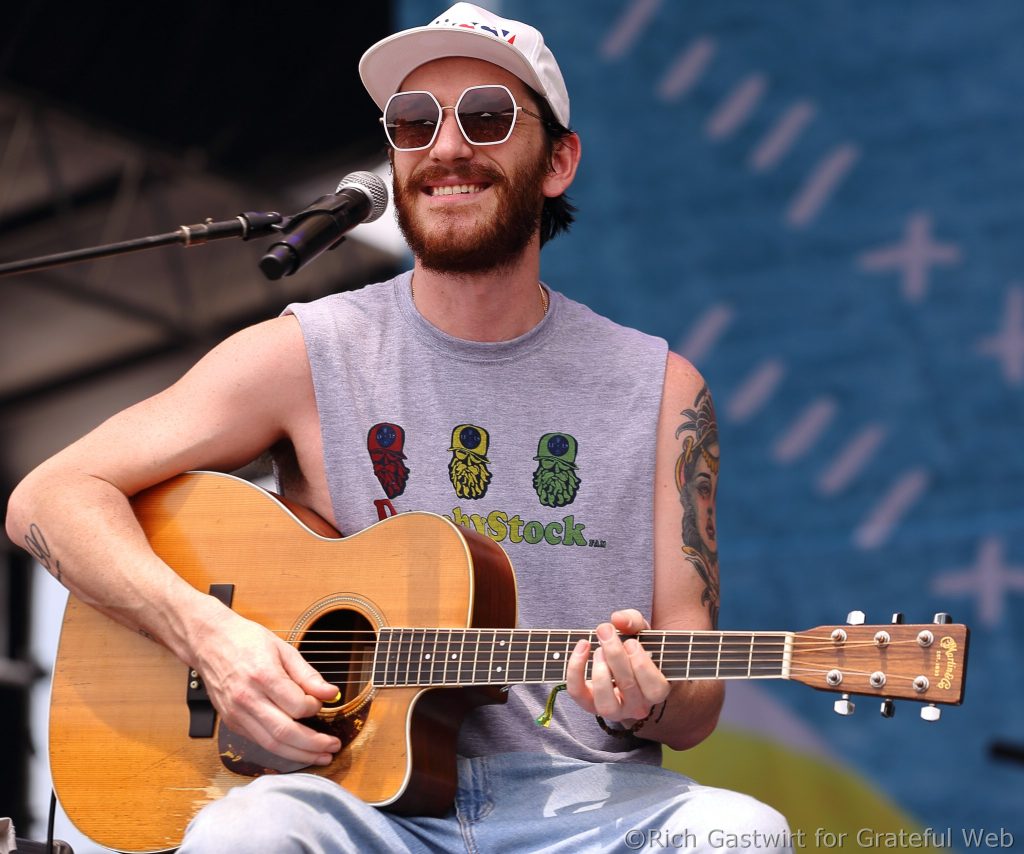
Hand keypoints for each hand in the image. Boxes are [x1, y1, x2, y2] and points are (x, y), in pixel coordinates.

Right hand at [191, 609, 341, 765]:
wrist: (208, 642)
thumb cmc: (246, 640)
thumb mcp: (283, 649)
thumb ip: (307, 675)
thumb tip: (331, 693)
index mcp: (263, 676)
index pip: (296, 705)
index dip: (314, 708)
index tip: (322, 703)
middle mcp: (247, 699)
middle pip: (284, 732)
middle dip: (313, 745)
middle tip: (333, 747)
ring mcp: (236, 713)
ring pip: (271, 744)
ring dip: (299, 755)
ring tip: (321, 756)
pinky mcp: (231, 722)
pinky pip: (259, 741)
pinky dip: (281, 749)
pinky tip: (297, 749)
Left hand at [565, 609, 669, 725]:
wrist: (619, 661)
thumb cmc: (634, 646)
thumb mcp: (640, 630)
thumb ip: (633, 621)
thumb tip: (618, 619)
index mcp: (656, 690)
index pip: (655, 689)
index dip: (642, 664)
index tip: (631, 642)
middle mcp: (637, 706)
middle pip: (628, 688)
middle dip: (615, 655)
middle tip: (606, 631)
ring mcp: (613, 709)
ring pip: (606, 704)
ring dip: (600, 672)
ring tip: (598, 649)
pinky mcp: (588, 703)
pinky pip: (578, 692)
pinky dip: (575, 669)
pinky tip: (582, 645)